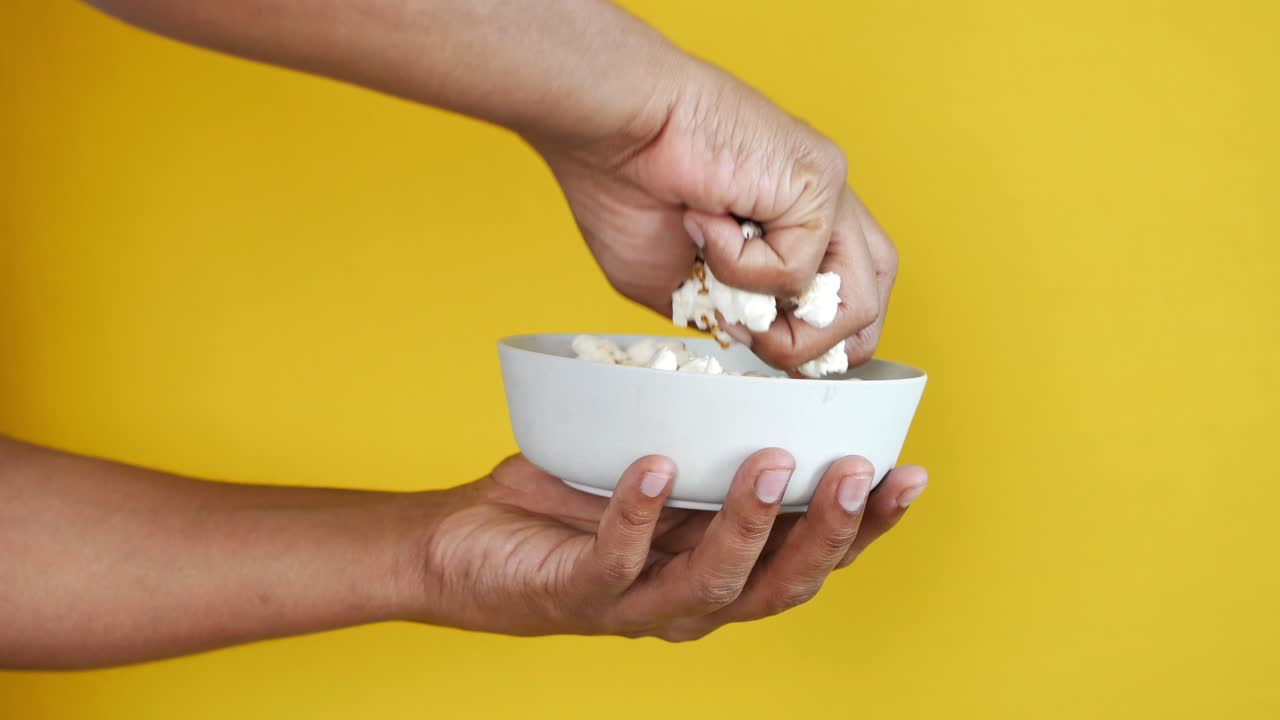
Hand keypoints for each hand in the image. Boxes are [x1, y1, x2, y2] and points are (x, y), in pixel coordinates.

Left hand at [412, 451, 926, 640]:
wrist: (466, 545)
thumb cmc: (566, 502)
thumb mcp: (655, 465)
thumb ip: (708, 440)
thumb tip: (767, 371)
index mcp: (724, 564)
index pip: (811, 555)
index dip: (866, 525)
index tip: (908, 472)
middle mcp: (694, 597)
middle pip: (783, 583)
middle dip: (828, 531)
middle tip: (855, 471)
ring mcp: (638, 604)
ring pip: (715, 583)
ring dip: (749, 524)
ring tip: (769, 462)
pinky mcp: (577, 596)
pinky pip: (616, 560)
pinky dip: (639, 515)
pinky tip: (657, 466)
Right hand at [533, 61, 897, 371]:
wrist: (611, 129)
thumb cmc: (624, 190)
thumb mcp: (677, 286)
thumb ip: (727, 315)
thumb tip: (755, 340)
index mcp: (789, 225)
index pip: (843, 298)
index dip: (816, 343)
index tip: (769, 353)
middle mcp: (817, 208)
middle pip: (871, 300)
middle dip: (824, 347)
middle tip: (767, 345)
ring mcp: (826, 195)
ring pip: (858, 300)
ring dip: (789, 330)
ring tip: (733, 300)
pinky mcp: (820, 183)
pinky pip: (799, 269)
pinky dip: (741, 269)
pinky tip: (707, 224)